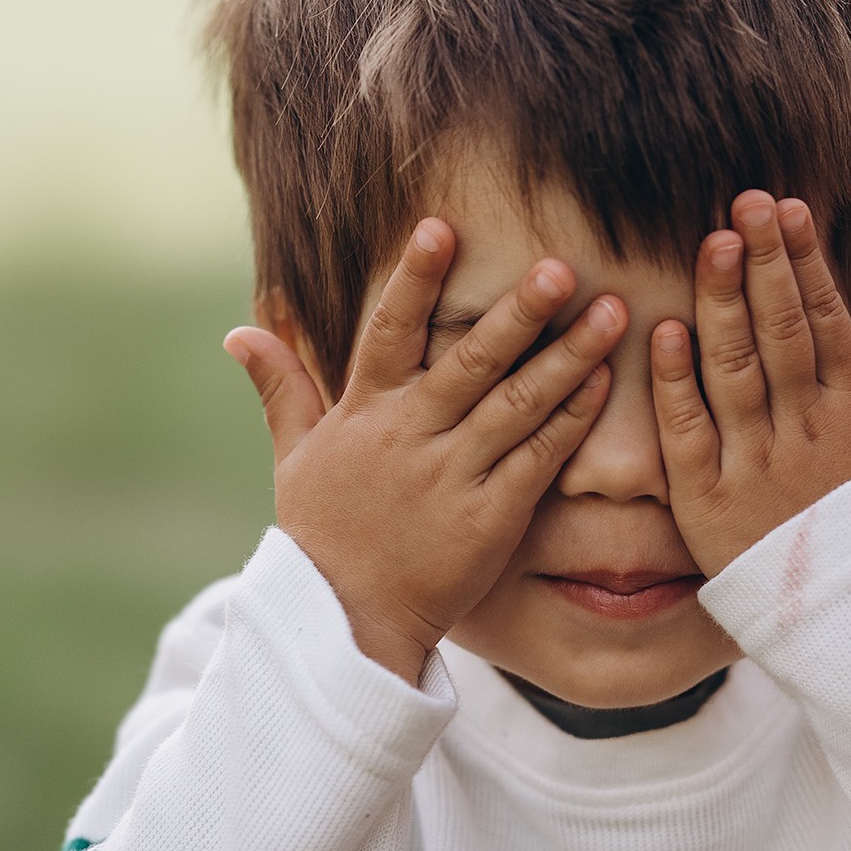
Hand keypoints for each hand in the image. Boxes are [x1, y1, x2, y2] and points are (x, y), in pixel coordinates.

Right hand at [226, 221, 622, 683]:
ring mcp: (452, 478)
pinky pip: (537, 461)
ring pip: (517, 405)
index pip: (389, 331)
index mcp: (365, 413)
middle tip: (562, 267)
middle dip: (519, 312)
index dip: (414, 279)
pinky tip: (605, 384)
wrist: (345, 622)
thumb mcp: (293, 458)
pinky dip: (571, 422)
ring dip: (568, 357)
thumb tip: (239, 331)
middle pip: (471, 361)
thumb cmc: (322, 537)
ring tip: (610, 312)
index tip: (439, 227)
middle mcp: (411, 437)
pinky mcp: (489, 519)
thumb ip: (282, 387)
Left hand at [650, 192, 850, 578]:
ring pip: (734, 368)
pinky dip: (675, 382)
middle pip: (781, 330)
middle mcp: (806, 434)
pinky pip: (687, 433)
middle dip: (765, 261)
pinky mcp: (707, 505)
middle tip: (745, 200)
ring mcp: (755, 467)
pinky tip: (666, 330)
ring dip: (721, 301)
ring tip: (713, 242)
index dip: (807, 263)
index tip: (791, 209)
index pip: (827, 321)